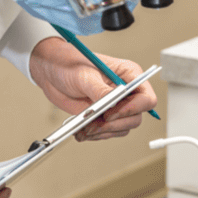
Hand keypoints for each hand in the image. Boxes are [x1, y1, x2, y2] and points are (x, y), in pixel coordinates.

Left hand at [29, 38, 156, 141]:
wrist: (50, 71)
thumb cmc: (69, 62)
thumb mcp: (84, 74)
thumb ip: (100, 90)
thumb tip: (112, 104)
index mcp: (129, 75)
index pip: (146, 98)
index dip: (133, 109)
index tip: (111, 114)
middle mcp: (127, 92)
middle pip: (135, 118)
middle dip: (114, 125)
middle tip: (95, 125)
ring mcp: (116, 106)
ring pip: (122, 128)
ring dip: (103, 132)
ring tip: (84, 129)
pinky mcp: (104, 117)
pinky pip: (108, 132)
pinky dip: (95, 135)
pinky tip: (82, 131)